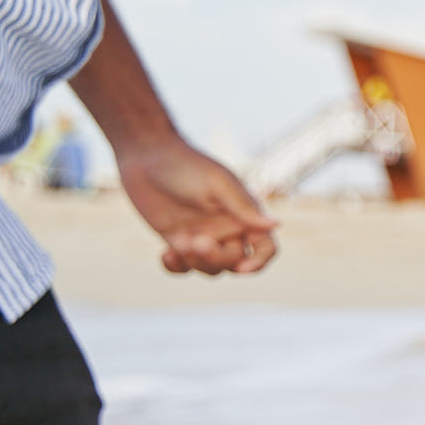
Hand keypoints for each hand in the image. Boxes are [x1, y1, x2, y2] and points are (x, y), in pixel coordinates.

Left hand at [115, 137, 278, 275]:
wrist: (148, 155)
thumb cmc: (188, 164)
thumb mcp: (218, 184)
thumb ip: (245, 207)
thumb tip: (277, 224)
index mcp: (243, 215)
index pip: (265, 247)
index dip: (259, 263)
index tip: (241, 269)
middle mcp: (226, 229)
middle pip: (234, 262)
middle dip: (216, 258)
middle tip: (194, 242)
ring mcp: (202, 236)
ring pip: (210, 268)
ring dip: (195, 263)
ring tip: (177, 245)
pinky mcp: (176, 240)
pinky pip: (183, 268)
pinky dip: (175, 268)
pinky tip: (165, 254)